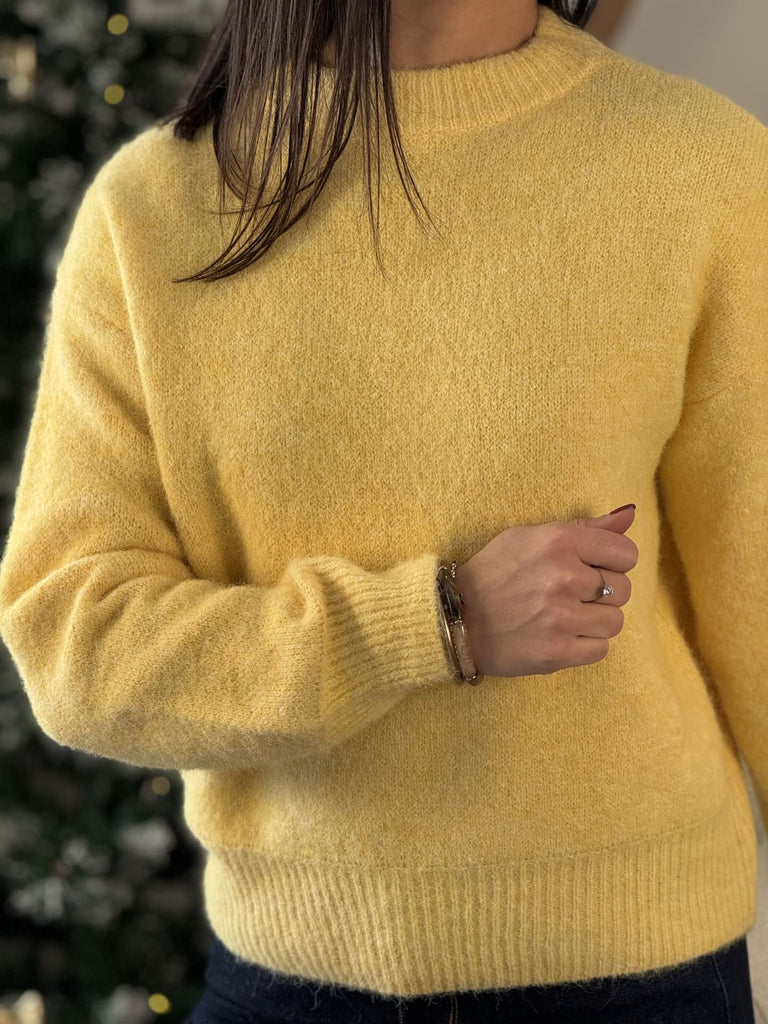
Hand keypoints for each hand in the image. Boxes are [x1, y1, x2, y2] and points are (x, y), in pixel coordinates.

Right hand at [453, 506, 637, 678]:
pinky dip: (585, 645)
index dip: (614, 562)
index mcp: (559, 541)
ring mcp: (561, 617)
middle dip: (603, 593)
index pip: (626, 553)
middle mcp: (563, 576)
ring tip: (566, 617)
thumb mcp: (530, 537)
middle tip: (572, 595)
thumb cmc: (494, 573)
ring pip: (615, 621)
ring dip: (596, 621)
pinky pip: (601, 649)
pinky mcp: (557, 652)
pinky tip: (562, 636)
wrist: (456, 618)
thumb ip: (584, 527)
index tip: (593, 568)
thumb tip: (629, 515)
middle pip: (623, 589)